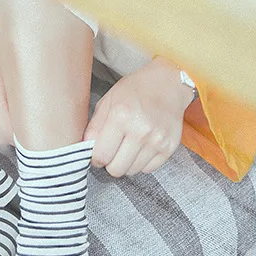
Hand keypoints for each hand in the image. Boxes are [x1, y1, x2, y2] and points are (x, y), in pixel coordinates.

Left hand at [84, 62, 188, 178]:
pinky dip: (142, 162)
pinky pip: (148, 169)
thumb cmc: (136, 89)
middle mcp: (140, 130)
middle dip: (110, 162)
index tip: (98, 153)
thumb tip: (86, 148)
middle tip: (112, 150)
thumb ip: (95, 125)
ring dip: (126, 162)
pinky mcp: (169, 148)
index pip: (101, 155)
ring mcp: (157, 141)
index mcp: (121, 115)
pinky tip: (141, 146)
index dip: (96, 157)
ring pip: (132, 171)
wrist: (168, 83)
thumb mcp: (109, 99)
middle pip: (116, 169)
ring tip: (128, 145)